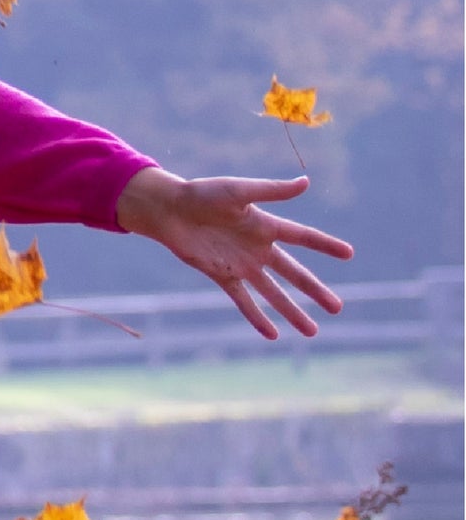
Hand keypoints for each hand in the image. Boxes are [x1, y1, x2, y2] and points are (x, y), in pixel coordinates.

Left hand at [116, 167, 351, 338]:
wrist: (171, 210)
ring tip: (312, 332)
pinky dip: (257, 317)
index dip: (325, 246)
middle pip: (294, 274)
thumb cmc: (203, 193)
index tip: (348, 254)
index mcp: (266, 225)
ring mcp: (242, 265)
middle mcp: (259, 248)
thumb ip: (273, 191)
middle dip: (315, 292)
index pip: (304, 238)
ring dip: (292, 312)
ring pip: (274, 294)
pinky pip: (244, 301)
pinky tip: (273, 335)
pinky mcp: (222, 276)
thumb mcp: (240, 190)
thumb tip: (306, 183)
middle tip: (337, 308)